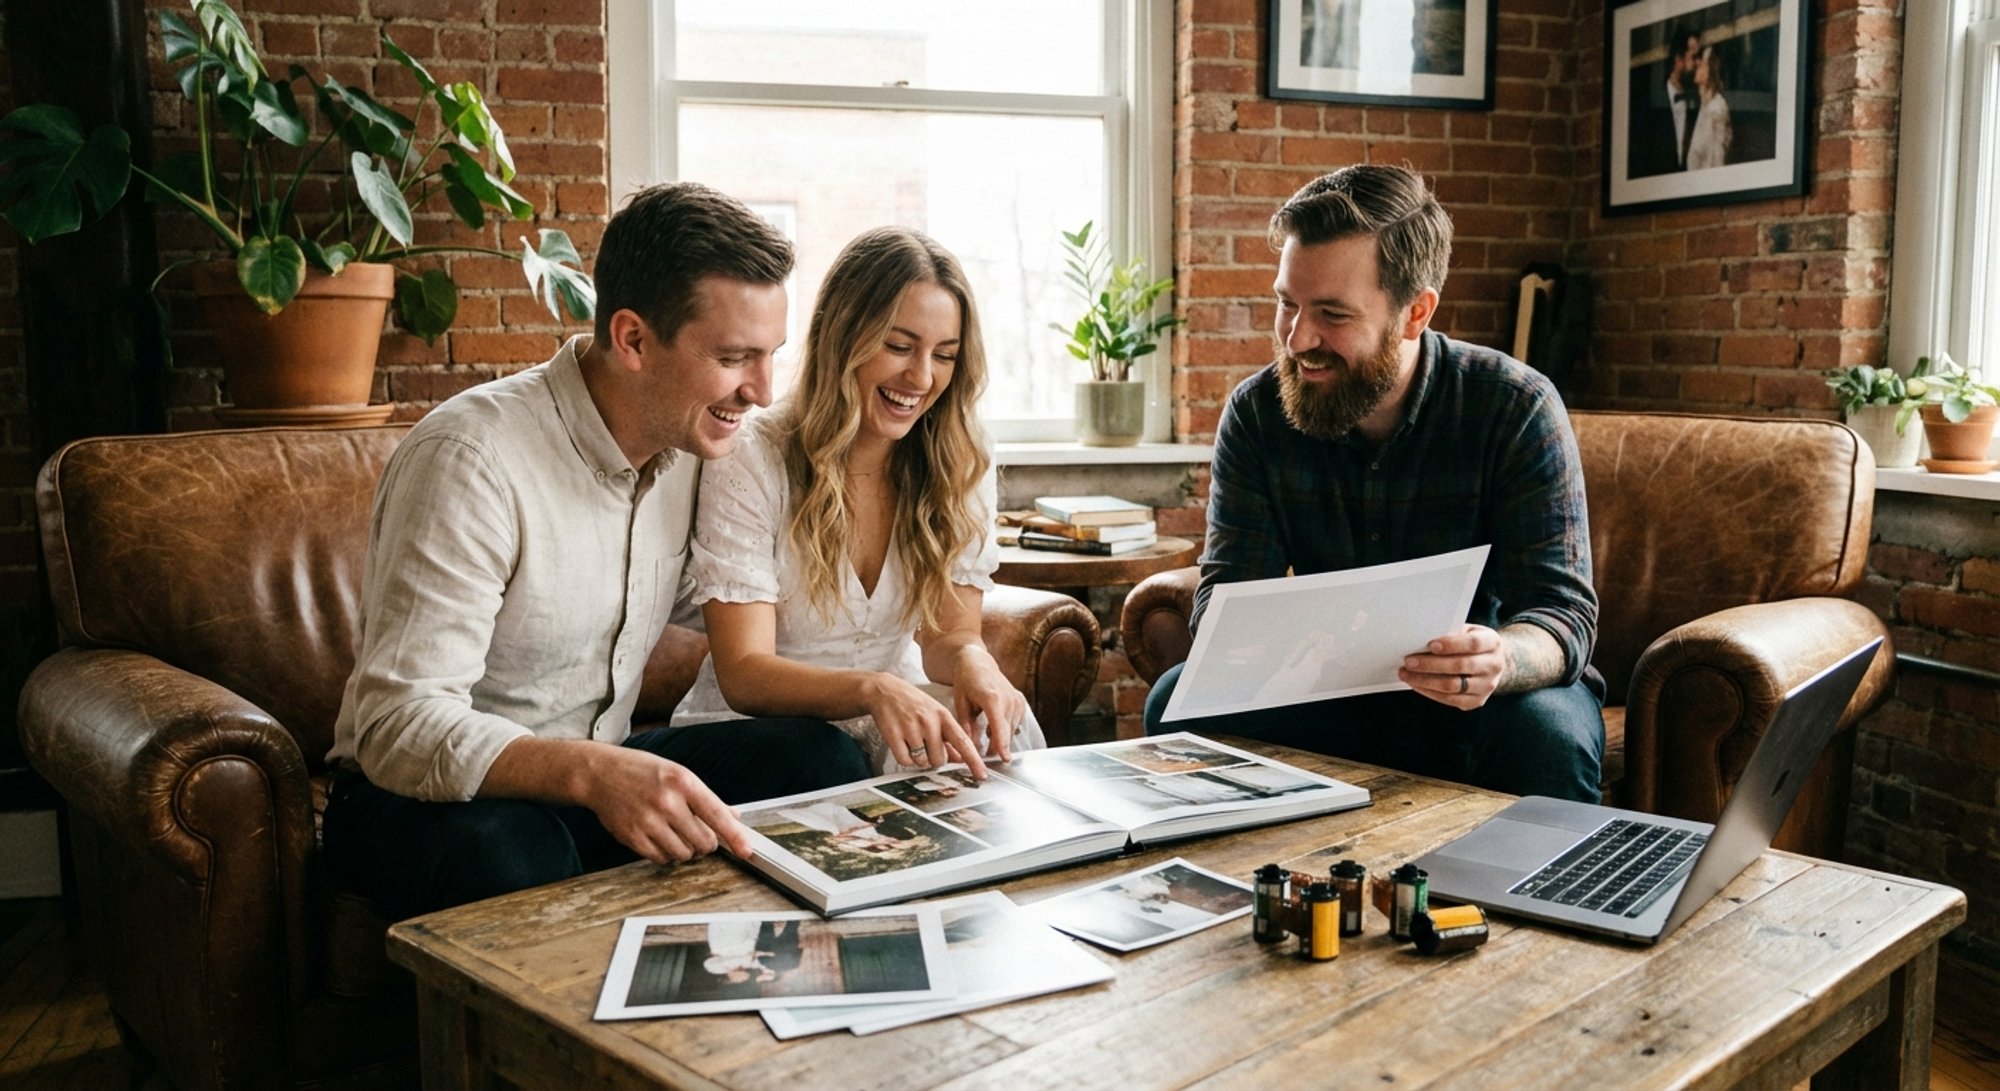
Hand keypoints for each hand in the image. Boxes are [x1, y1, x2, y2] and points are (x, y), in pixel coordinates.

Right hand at [584, 745, 755, 863]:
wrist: (599, 774)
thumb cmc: (641, 771)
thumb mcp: (677, 773)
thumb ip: (706, 797)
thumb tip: (733, 816)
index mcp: (683, 782)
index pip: (717, 814)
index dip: (734, 836)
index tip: (747, 851)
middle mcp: (667, 802)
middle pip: (703, 842)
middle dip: (705, 843)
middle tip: (696, 832)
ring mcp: (648, 821)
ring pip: (684, 854)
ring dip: (685, 849)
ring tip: (674, 832)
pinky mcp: (632, 837)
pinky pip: (661, 859)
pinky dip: (665, 854)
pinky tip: (659, 837)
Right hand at [862, 673, 989, 778]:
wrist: (885, 691)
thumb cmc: (914, 704)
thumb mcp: (936, 714)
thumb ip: (948, 736)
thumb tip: (960, 759)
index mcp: (943, 716)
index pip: (963, 742)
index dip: (974, 761)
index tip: (982, 775)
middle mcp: (929, 721)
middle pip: (940, 760)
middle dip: (933, 758)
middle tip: (925, 743)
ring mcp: (911, 728)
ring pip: (922, 762)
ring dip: (918, 758)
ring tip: (912, 740)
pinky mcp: (894, 734)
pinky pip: (905, 761)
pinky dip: (904, 758)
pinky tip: (902, 743)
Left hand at [950, 652, 1028, 763]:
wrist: (978, 662)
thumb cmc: (966, 681)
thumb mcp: (961, 704)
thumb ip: (967, 727)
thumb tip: (971, 750)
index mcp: (993, 699)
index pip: (999, 727)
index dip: (1002, 745)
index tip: (1004, 759)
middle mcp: (1009, 700)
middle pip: (1006, 733)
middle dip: (996, 747)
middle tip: (984, 756)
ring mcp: (1017, 700)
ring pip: (1011, 731)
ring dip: (1000, 738)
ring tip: (984, 734)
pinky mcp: (1020, 702)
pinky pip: (1015, 724)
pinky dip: (1005, 729)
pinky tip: (992, 725)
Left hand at [1398, 623, 1504, 709]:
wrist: (1490, 663)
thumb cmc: (1470, 643)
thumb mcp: (1466, 631)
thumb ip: (1450, 633)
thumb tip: (1419, 638)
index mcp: (1493, 643)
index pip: (1473, 644)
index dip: (1452, 645)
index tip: (1430, 645)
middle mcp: (1494, 665)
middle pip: (1460, 666)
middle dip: (1430, 664)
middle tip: (1408, 661)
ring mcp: (1487, 686)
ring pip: (1452, 686)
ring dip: (1425, 680)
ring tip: (1406, 674)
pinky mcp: (1477, 701)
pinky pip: (1450, 700)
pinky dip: (1430, 692)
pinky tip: (1416, 684)